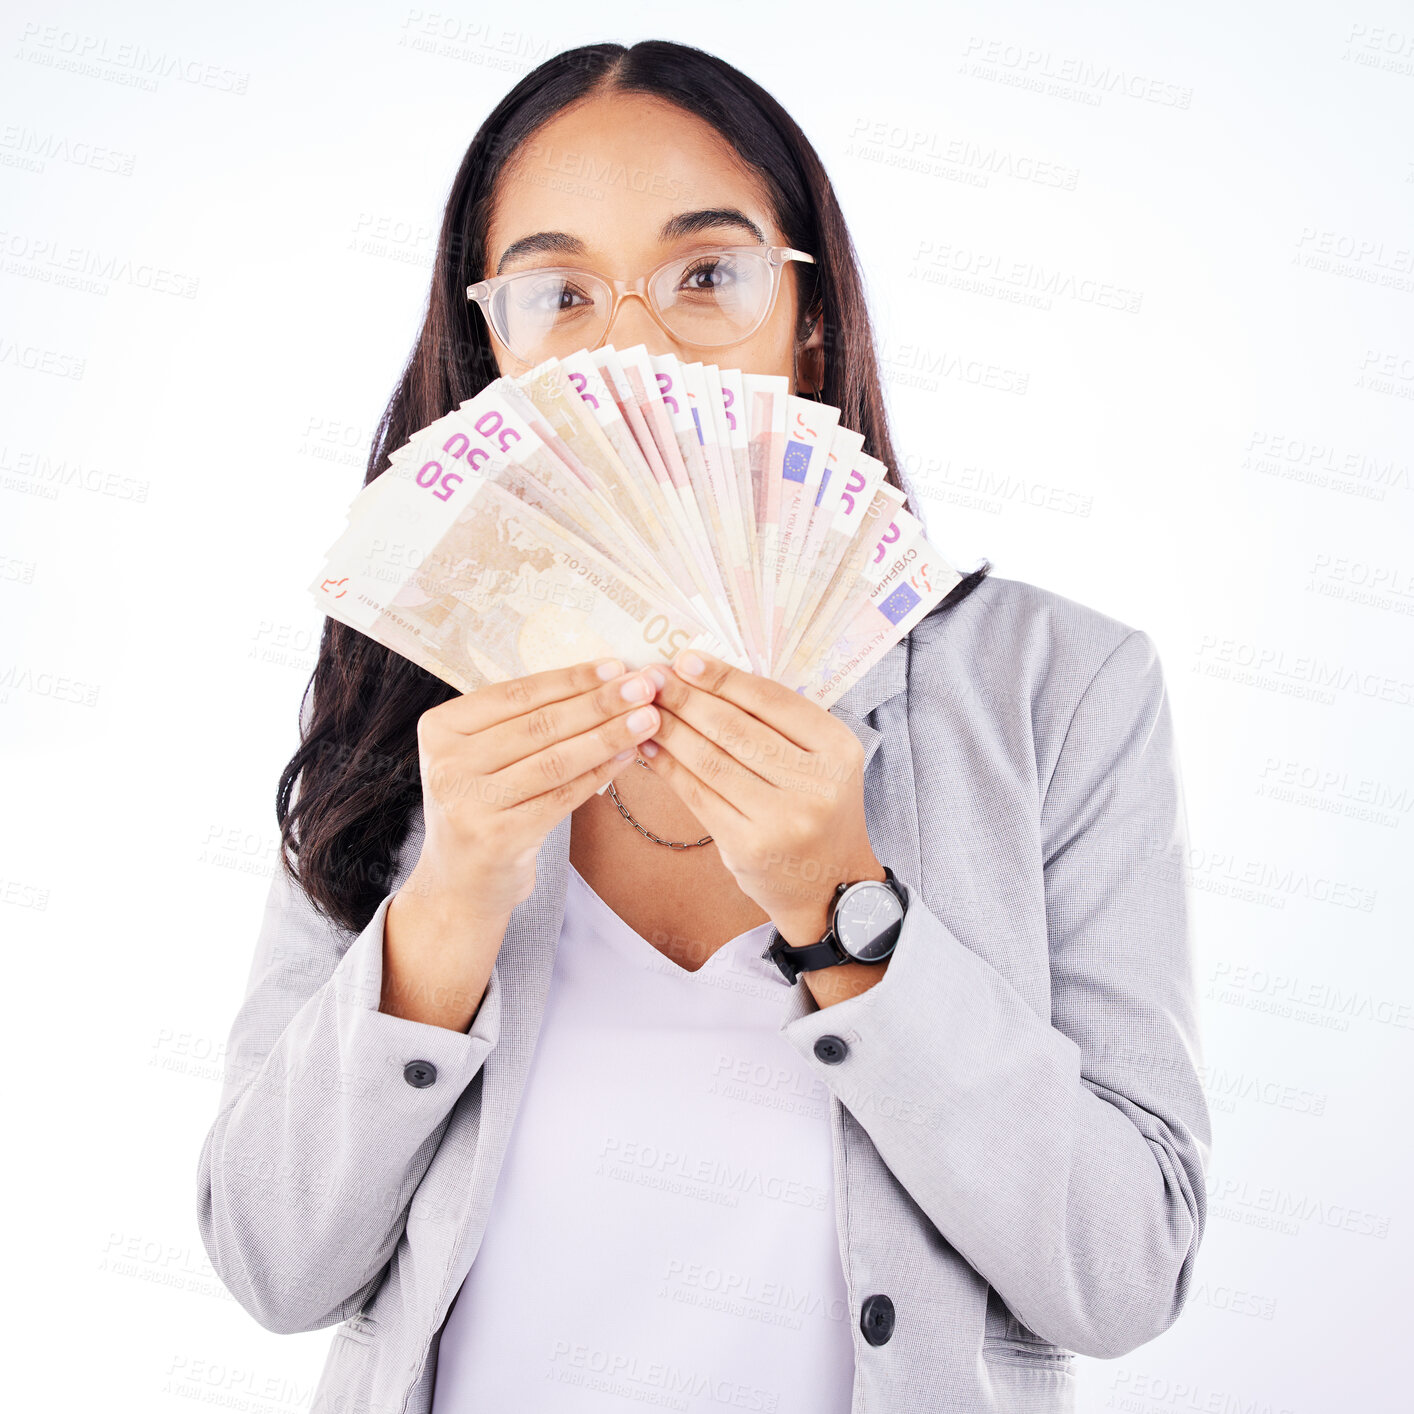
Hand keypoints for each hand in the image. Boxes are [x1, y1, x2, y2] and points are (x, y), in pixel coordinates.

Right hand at [406, 657, 662, 924]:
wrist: (461, 883)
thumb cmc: (484, 806)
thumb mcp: (485, 757)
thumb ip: (526, 721)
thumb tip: (603, 680)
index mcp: (440, 729)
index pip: (516, 694)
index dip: (570, 679)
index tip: (616, 666)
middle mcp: (446, 764)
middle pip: (539, 725)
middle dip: (599, 703)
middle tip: (644, 687)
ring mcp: (468, 803)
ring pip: (554, 760)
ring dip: (608, 736)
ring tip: (648, 719)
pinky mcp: (496, 838)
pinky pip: (561, 797)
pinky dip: (598, 775)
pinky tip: (627, 757)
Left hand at [637, 649, 884, 944]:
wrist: (829, 885)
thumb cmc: (817, 808)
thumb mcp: (820, 759)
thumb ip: (777, 723)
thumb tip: (704, 676)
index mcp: (838, 749)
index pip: (772, 700)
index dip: (723, 677)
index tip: (685, 660)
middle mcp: (816, 784)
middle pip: (736, 728)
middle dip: (687, 699)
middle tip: (652, 679)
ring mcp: (782, 819)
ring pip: (711, 760)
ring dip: (670, 729)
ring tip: (643, 709)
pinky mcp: (747, 847)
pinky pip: (698, 795)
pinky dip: (669, 767)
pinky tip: (650, 748)